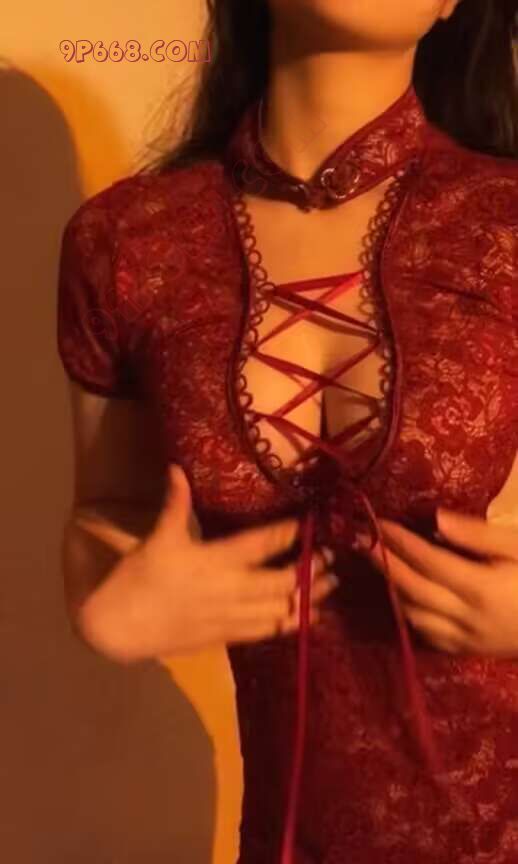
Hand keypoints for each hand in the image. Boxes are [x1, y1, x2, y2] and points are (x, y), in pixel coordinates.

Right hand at [129, 464, 337, 656]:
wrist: (120, 626)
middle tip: (331, 556)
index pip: (261, 544)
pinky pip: (267, 632)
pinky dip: (292, 625)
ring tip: (333, 584)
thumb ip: (174, 504)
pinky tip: (312, 619)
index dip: (288, 534)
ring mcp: (231, 617)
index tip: (309, 523)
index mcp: (213, 560)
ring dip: (309, 597)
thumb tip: (176, 467)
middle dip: (309, 569)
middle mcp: (229, 589)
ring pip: (280, 609)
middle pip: (281, 580)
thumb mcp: (157, 538)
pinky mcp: (227, 637)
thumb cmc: (139, 579)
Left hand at [357, 508, 517, 657]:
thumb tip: (434, 517)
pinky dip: (410, 615)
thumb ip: (480, 535)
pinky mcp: (470, 652)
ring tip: (378, 562)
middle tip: (362, 540)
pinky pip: (428, 637)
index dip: (399, 542)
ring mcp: (468, 641)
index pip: (428, 562)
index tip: (377, 522)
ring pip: (415, 616)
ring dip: (392, 589)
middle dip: (384, 563)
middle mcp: (469, 619)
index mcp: (483, 588)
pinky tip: (401, 595)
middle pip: (413, 590)